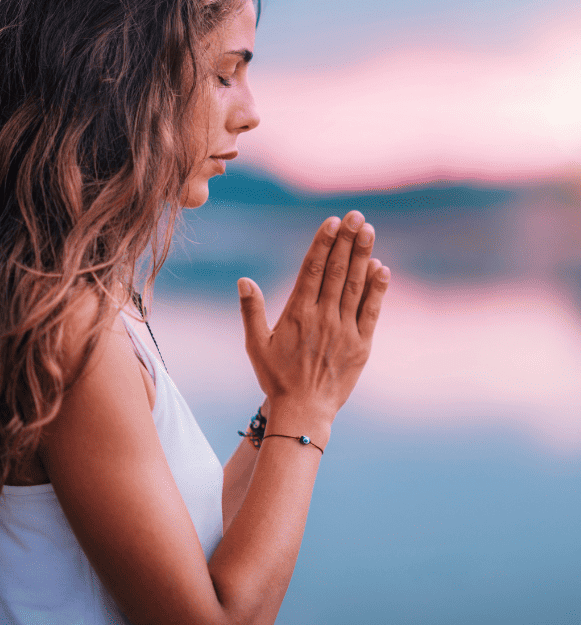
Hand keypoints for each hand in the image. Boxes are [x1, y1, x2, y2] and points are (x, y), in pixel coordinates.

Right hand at [237, 211, 389, 422]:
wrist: (303, 411)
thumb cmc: (275, 377)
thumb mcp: (255, 344)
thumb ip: (251, 310)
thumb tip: (244, 280)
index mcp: (298, 313)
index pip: (313, 269)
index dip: (324, 243)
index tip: (333, 221)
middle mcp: (323, 317)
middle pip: (338, 271)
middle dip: (347, 240)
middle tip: (357, 216)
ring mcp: (344, 330)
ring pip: (356, 285)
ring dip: (363, 256)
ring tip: (369, 231)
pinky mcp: (361, 345)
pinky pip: (371, 311)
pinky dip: (377, 289)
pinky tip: (382, 269)